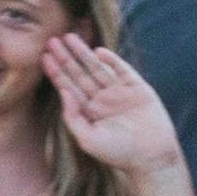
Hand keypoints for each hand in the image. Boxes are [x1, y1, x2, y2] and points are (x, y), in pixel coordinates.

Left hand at [44, 33, 182, 178]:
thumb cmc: (118, 153)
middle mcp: (101, 99)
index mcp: (88, 111)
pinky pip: (121, 70)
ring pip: (97, 68)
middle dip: (65, 57)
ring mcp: (119, 92)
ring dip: (84, 53)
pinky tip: (98, 51)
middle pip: (79, 73)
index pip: (68, 87)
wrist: (152, 157)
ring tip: (70, 37)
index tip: (44, 57)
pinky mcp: (137, 87)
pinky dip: (111, 60)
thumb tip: (63, 93)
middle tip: (51, 40)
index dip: (56, 72)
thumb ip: (73, 117)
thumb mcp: (88, 139)